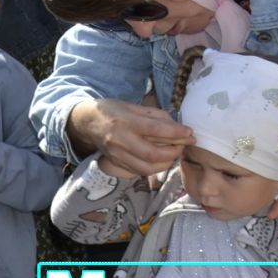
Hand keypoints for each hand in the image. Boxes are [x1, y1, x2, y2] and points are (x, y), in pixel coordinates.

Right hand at [67, 98, 191, 177]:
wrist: (87, 122)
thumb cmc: (113, 111)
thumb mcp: (134, 106)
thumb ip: (157, 117)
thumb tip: (180, 129)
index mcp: (125, 121)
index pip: (155, 129)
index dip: (177, 133)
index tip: (190, 133)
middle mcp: (120, 139)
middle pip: (153, 154)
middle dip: (174, 151)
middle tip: (183, 145)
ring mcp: (117, 154)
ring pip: (148, 167)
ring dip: (167, 162)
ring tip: (173, 153)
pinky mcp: (116, 163)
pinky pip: (141, 171)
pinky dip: (155, 168)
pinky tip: (160, 159)